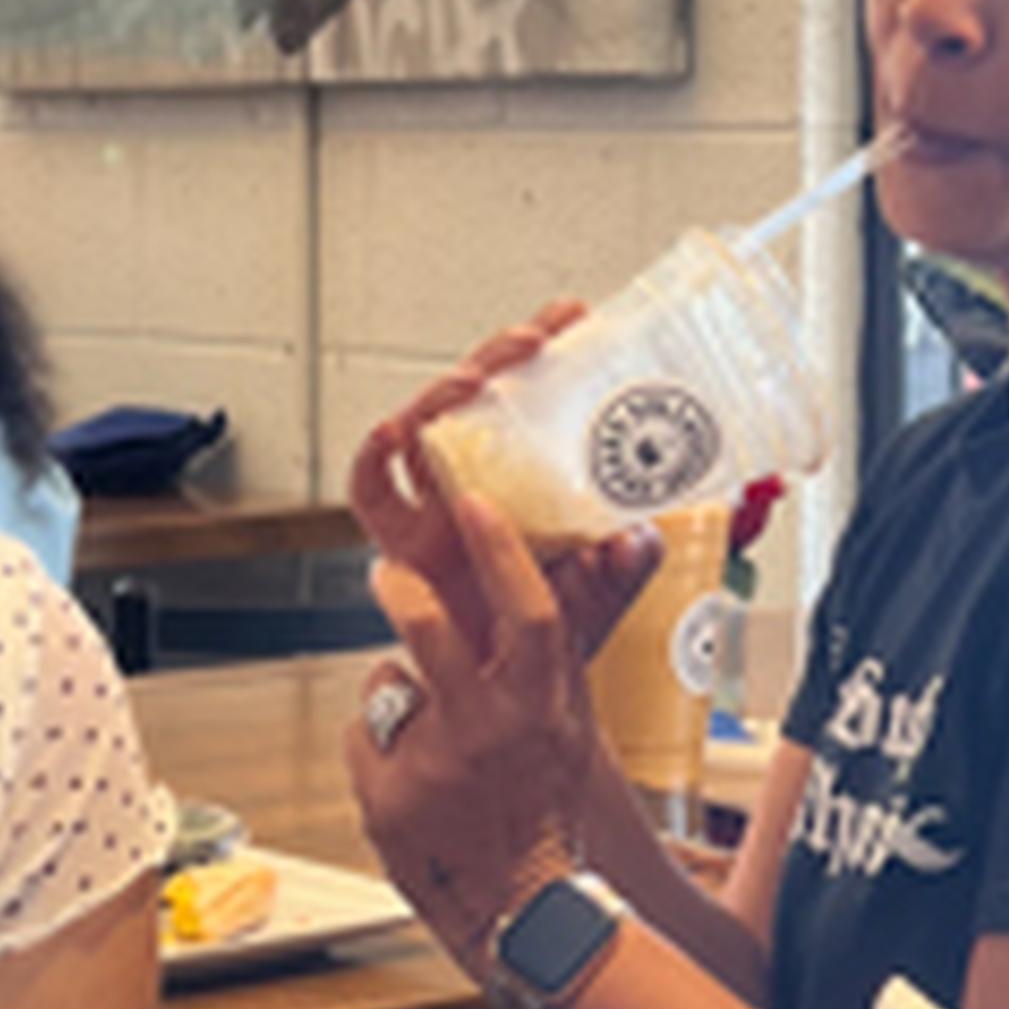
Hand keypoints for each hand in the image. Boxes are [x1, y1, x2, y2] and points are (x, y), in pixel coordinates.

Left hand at [344, 493, 598, 962]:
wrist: (528, 913)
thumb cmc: (548, 814)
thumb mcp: (570, 734)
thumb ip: (550, 667)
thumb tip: (554, 594)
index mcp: (542, 708)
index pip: (530, 612)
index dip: (501, 552)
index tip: (474, 504)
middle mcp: (488, 730)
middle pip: (429, 627)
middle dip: (402, 589)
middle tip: (388, 571)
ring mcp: (432, 764)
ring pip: (384, 686)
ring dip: (394, 697)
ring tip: (420, 733)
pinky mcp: (386, 799)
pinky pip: (364, 743)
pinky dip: (381, 758)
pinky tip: (411, 791)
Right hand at [349, 318, 657, 664]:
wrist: (512, 692)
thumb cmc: (550, 633)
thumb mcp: (601, 593)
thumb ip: (624, 564)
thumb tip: (637, 538)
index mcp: (522, 480)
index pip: (529, 397)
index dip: (545, 351)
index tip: (572, 315)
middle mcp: (471, 481)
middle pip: (472, 398)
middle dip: (498, 356)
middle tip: (532, 340)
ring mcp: (432, 507)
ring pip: (421, 427)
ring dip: (442, 395)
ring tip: (472, 379)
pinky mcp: (399, 544)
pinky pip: (371, 490)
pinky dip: (372, 456)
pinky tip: (393, 431)